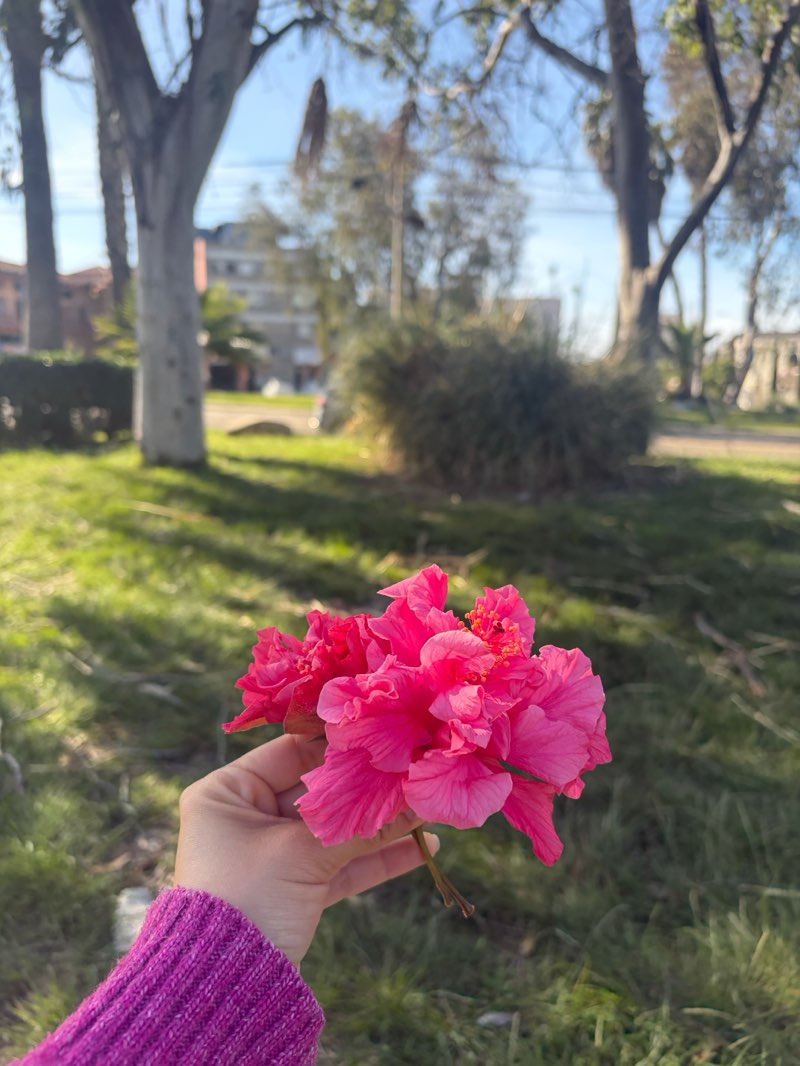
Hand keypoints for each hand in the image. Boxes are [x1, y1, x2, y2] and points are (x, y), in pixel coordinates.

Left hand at [174, 733, 437, 966]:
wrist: (223, 992)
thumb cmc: (247, 901)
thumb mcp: (301, 854)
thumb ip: (359, 822)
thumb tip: (413, 791)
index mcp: (227, 793)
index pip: (292, 753)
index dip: (340, 746)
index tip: (386, 735)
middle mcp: (244, 817)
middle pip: (318, 792)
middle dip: (369, 788)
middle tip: (415, 772)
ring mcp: (269, 854)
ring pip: (334, 830)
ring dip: (380, 824)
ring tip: (428, 809)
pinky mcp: (290, 889)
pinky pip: (337, 864)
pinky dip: (375, 857)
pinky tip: (422, 848)